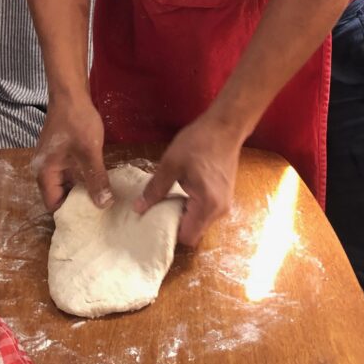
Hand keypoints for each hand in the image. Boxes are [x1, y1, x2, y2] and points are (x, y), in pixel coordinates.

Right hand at [31, 95, 112, 211]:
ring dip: (81, 189)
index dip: (70, 213)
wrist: (70, 93)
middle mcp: (44, 169)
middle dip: (78, 203)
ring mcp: (52, 160)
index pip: (53, 205)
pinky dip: (82, 177)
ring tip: (102, 200)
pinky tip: (98, 180)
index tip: (90, 219)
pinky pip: (70, 172)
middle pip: (59, 195)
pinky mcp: (61, 152)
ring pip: (66, 183)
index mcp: (45, 173)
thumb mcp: (89, 152)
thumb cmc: (76, 121)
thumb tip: (104, 205)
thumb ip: (96, 179)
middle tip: (100, 212)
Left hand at [134, 113, 241, 246]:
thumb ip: (155, 189)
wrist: (225, 126)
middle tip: (159, 208)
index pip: (187, 237)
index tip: (155, 219)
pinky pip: (206, 211)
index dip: (170, 232)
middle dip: (176, 223)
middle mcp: (219, 210)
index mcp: (207, 205)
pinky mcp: (225, 196)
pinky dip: (193, 206)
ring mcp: (225, 203)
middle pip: (194, 232)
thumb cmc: (199, 142)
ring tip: (170, 197)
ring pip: (200, 222)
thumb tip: (138, 208)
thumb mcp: (171, 163)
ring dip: (185, 214)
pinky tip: (183, 190)